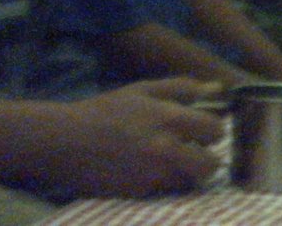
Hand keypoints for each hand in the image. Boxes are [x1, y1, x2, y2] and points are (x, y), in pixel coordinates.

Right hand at [32, 78, 223, 196]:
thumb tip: (217, 89)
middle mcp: (165, 149)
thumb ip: (184, 88)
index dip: (212, 130)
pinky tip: (150, 172)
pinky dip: (165, 184)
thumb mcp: (144, 90)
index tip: (203, 130)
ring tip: (173, 163)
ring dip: (187, 174)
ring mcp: (151, 174)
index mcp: (170, 118)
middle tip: (195, 152)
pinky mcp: (137, 193)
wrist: (63, 142)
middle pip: (211, 165)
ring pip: (190, 182)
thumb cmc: (105, 111)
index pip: (216, 130)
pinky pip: (165, 192)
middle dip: (207, 159)